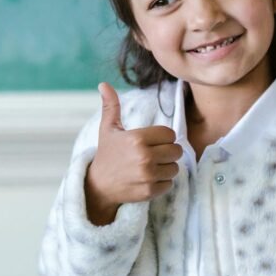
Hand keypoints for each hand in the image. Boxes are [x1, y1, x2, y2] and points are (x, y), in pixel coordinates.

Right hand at [84, 82, 183, 224]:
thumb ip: (111, 107)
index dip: (163, 138)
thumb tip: (103, 84)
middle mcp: (144, 157)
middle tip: (153, 155)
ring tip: (150, 167)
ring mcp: (148, 175)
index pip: (170, 134)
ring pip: (175, 168)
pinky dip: (162, 182)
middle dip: (167, 152)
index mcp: (137, 138)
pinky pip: (169, 183)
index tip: (153, 142)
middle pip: (176, 151)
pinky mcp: (150, 191)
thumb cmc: (106, 155)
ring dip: (166, 168)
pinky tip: (148, 179)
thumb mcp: (108, 130)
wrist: (98, 186)